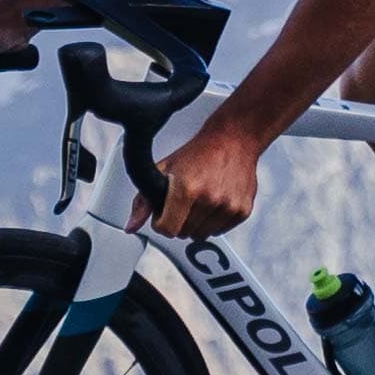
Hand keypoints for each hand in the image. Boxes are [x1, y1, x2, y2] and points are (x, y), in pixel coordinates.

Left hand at [127, 121, 260, 238]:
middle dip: (179, 220)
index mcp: (187, 188)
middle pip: (183, 233)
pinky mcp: (242, 210)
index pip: (167, 229)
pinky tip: (215, 201)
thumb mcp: (164, 169)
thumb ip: (144, 201)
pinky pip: (220, 231)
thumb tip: (131, 226)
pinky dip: (214, 221)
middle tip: (184, 201)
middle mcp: (209, 198)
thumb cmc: (199, 152)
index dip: (161, 222)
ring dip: (197, 223)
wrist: (234, 139)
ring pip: (202, 235)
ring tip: (200, 199)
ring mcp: (228, 206)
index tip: (164, 212)